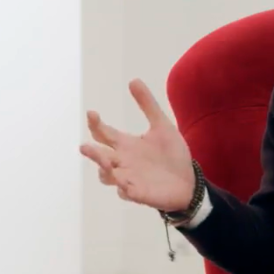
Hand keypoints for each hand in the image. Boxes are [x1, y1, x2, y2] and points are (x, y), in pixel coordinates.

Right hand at [80, 79, 197, 211]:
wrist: (188, 181)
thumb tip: (133, 80)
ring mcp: (128, 178)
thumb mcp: (162, 125)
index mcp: (125, 145)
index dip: (95, 124)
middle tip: (85, 147)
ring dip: (104, 170)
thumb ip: (147, 104)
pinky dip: (123, 188)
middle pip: (99, 156)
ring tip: (106, 162)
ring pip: (106, 176)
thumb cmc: (172, 155)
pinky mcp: (137, 193)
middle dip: (92, 152)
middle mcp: (122, 161)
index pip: (103, 133)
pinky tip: (124, 183)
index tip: (92, 113)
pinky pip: (125, 192)